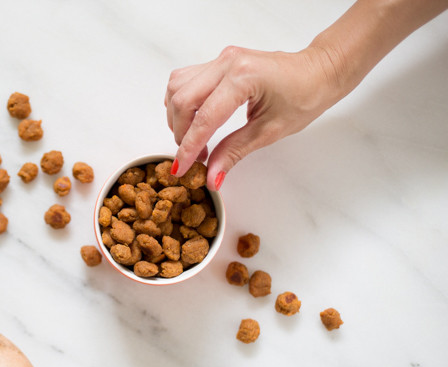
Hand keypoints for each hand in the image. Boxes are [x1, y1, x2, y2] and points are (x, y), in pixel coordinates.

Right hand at [165, 46, 341, 190]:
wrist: (319, 71)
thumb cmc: (305, 97)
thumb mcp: (269, 131)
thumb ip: (234, 152)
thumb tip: (212, 176)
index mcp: (243, 78)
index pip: (204, 118)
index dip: (189, 147)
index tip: (181, 169)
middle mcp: (227, 63)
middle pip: (182, 101)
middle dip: (181, 134)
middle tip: (193, 158)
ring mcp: (221, 59)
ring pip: (177, 87)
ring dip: (177, 117)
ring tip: (192, 139)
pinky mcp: (219, 62)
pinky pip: (185, 80)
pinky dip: (182, 102)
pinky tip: (192, 120)